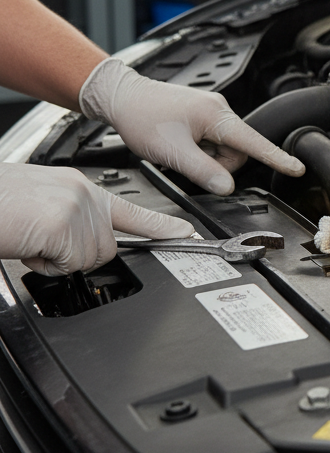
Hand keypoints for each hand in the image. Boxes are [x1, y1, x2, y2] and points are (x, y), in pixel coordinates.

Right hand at [0, 163, 193, 274]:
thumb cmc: (0, 206)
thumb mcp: (42, 206)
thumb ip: (71, 219)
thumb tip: (83, 242)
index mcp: (80, 187)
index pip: (132, 209)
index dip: (163, 225)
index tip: (186, 234)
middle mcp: (84, 193)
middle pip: (107, 247)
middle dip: (74, 256)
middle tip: (41, 240)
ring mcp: (77, 208)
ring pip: (89, 259)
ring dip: (56, 261)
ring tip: (29, 238)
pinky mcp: (64, 225)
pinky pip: (69, 265)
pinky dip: (45, 265)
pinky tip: (27, 244)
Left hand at [79, 58, 304, 194]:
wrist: (121, 96)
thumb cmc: (142, 117)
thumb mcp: (172, 151)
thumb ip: (203, 171)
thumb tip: (227, 187)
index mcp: (217, 116)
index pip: (254, 142)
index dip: (277, 158)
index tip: (297, 168)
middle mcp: (219, 110)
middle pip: (236, 151)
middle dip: (217, 164)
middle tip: (187, 162)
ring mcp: (210, 111)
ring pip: (223, 148)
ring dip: (205, 158)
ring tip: (178, 151)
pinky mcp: (201, 115)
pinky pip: (211, 140)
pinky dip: (198, 149)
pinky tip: (178, 145)